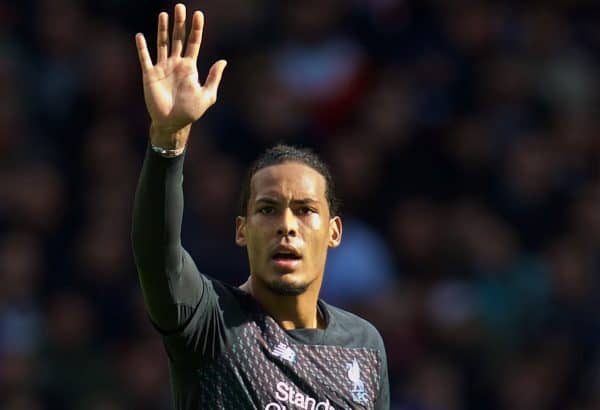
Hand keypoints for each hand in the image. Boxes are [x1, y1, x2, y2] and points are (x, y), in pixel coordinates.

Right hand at [135, 3, 226, 147]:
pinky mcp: (150, 75)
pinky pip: (145, 58)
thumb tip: (223, 61)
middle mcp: (175, 64)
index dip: (196, 29)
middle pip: (178, 38)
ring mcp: (162, 68)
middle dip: (179, 23)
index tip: (198, 14)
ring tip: (164, 14)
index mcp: (190, 68)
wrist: (172, 124)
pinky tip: (140, 36)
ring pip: (162, 43)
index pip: (194, 43)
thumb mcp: (207, 96)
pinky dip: (142, 48)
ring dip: (163, 29)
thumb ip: (213, 78)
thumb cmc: (191, 112)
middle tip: (180, 7)